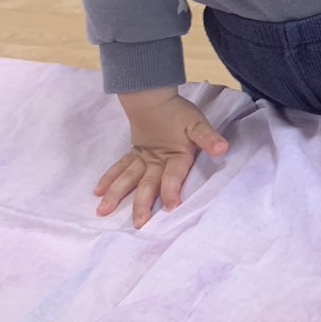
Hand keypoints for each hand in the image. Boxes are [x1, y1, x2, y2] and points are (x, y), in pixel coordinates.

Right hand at [99, 88, 228, 227]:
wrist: (153, 97)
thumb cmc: (178, 113)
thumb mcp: (198, 124)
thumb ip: (209, 138)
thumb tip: (222, 149)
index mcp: (174, 156)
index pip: (173, 176)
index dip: (172, 191)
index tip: (171, 208)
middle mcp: (156, 160)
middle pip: (148, 184)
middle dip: (142, 204)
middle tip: (138, 224)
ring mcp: (142, 158)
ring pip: (128, 178)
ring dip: (117, 195)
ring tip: (103, 212)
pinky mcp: (134, 154)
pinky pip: (119, 168)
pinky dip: (109, 179)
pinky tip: (98, 192)